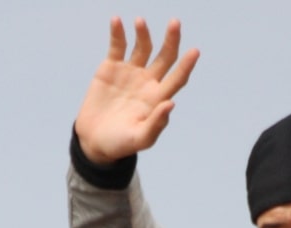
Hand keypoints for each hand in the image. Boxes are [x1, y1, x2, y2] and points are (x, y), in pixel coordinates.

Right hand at [75, 16, 199, 163]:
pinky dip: (118, 33)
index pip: (177, 78)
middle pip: (165, 57)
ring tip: (140, 22)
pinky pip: (117, 46)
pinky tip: (117, 21)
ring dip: (143, 33)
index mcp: (158, 99)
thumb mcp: (141, 139)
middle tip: (175, 23)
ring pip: (142, 47)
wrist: (95, 140)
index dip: (186, 66)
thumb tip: (171, 104)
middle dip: (171, 40)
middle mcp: (148, 83)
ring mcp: (130, 73)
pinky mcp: (111, 68)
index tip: (195, 51)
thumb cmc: (121, 143)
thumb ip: (156, 123)